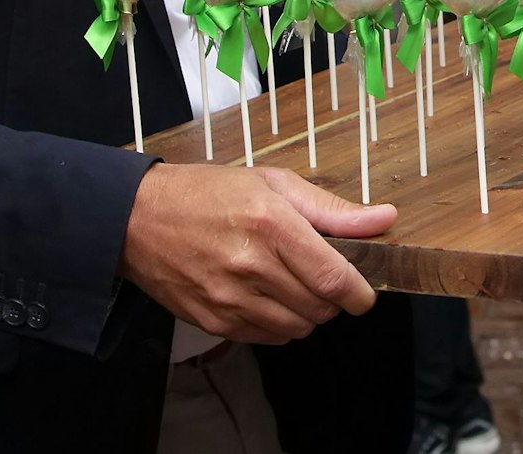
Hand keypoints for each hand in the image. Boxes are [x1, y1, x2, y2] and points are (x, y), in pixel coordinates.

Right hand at [118, 163, 394, 344]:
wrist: (137, 218)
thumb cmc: (208, 193)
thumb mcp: (272, 184)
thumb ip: (332, 209)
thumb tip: (385, 219)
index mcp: (270, 224)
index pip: (332, 277)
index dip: (359, 294)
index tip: (365, 293)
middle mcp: (251, 265)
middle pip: (319, 308)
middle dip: (332, 299)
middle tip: (321, 277)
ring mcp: (229, 298)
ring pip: (296, 329)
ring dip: (307, 314)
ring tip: (293, 286)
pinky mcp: (212, 320)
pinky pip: (266, 338)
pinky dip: (279, 325)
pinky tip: (268, 298)